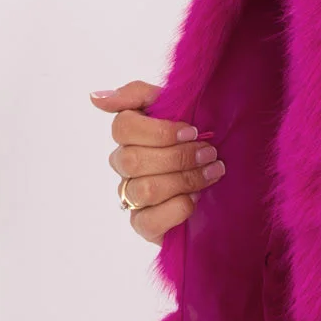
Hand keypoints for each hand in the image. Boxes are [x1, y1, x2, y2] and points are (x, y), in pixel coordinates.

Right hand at [89, 79, 224, 243]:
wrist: (224, 178)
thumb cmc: (198, 140)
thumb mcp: (178, 106)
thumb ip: (139, 94)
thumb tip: (95, 97)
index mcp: (130, 134)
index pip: (122, 127)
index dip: (159, 131)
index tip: (192, 131)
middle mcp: (124, 165)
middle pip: (133, 160)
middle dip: (179, 157)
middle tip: (209, 153)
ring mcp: (130, 196)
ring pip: (144, 189)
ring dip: (185, 180)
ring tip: (212, 172)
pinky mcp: (143, 225)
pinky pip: (148, 221)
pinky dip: (178, 208)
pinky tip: (197, 198)